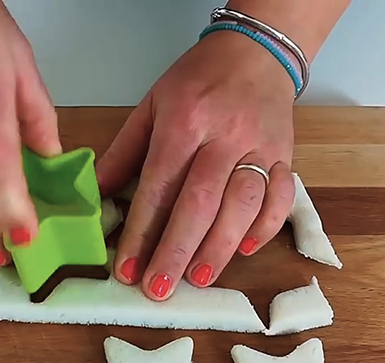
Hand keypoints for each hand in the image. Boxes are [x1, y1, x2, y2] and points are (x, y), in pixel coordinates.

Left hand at [96, 30, 297, 299]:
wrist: (256, 52)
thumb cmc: (198, 81)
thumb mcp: (151, 106)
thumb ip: (124, 153)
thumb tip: (97, 196)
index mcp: (184, 121)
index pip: (159, 185)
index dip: (141, 231)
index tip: (126, 269)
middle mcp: (224, 136)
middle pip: (201, 202)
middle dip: (177, 251)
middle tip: (158, 288)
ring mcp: (261, 147)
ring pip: (243, 204)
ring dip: (219, 248)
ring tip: (196, 279)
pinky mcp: (287, 156)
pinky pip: (281, 198)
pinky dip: (265, 227)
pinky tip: (243, 250)